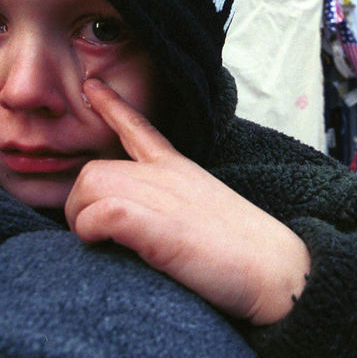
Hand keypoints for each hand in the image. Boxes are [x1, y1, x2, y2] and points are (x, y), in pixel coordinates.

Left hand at [64, 78, 310, 325]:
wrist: (277, 271)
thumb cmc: (246, 253)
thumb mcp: (204, 213)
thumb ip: (171, 207)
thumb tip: (139, 225)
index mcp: (181, 170)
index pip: (140, 130)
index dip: (112, 108)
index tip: (92, 86)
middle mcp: (168, 176)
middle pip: (95, 170)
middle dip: (79, 204)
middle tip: (92, 237)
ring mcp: (163, 197)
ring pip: (91, 185)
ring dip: (82, 219)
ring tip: (100, 245)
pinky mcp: (158, 226)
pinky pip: (101, 213)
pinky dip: (91, 229)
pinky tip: (104, 244)